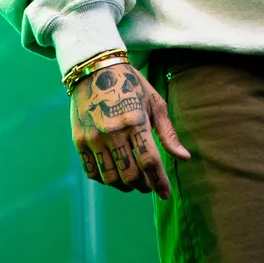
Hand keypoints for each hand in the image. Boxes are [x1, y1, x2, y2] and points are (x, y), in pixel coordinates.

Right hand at [70, 59, 189, 195]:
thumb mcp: (155, 103)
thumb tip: (184, 158)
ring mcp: (93, 138)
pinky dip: (106, 180)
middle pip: (130, 175)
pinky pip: (92, 172)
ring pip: (111, 178)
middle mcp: (112, 132)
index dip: (159, 182)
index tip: (166, 194)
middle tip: (150, 185)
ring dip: (126, 186)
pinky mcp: (79, 141)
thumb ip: (168, 134)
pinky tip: (116, 175)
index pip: (149, 161)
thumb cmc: (131, 85)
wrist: (94, 69)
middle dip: (144, 186)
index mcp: (135, 121)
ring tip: (134, 182)